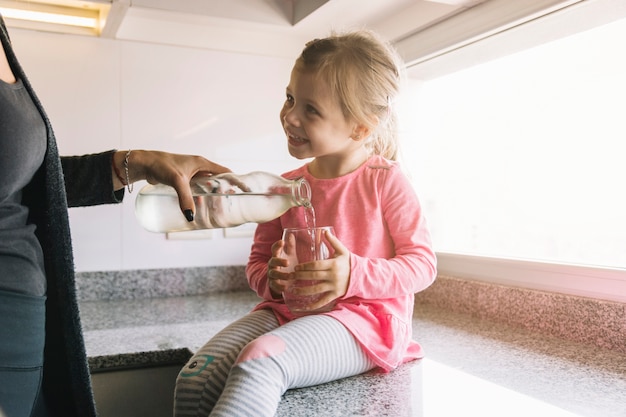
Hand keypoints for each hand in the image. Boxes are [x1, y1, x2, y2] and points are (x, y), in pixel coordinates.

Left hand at [113, 150, 230, 218]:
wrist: (144, 163)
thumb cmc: (161, 165)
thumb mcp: (177, 181)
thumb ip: (185, 198)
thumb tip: (191, 216)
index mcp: (203, 163)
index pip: (226, 172)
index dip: (236, 181)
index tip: (245, 190)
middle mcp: (199, 167)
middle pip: (218, 180)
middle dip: (225, 191)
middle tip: (231, 203)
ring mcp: (191, 174)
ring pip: (208, 185)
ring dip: (213, 194)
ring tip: (218, 207)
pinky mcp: (183, 180)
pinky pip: (197, 189)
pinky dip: (201, 196)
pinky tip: (200, 205)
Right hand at [266, 239, 290, 297]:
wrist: (278, 280)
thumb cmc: (286, 265)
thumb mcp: (289, 255)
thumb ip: (290, 246)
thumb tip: (291, 234)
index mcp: (276, 256)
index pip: (274, 249)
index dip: (277, 246)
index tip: (282, 242)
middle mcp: (272, 265)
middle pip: (272, 261)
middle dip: (279, 261)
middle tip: (288, 262)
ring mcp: (272, 275)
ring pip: (274, 274)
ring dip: (282, 275)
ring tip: (290, 276)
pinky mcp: (273, 284)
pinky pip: (275, 286)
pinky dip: (280, 287)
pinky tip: (286, 288)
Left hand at [290, 230, 350, 310]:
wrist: (361, 276)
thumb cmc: (348, 262)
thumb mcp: (342, 251)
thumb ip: (333, 241)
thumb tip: (324, 230)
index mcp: (333, 264)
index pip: (316, 265)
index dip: (305, 266)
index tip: (296, 267)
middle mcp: (333, 276)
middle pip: (314, 276)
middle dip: (300, 276)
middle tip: (290, 276)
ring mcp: (334, 286)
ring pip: (316, 289)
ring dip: (303, 290)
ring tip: (293, 290)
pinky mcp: (335, 295)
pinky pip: (323, 301)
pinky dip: (313, 305)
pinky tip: (303, 307)